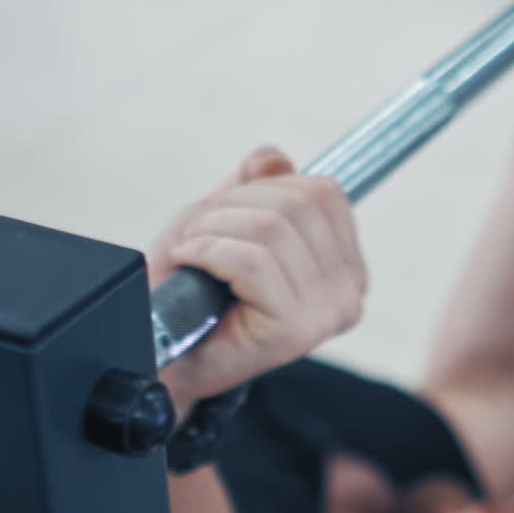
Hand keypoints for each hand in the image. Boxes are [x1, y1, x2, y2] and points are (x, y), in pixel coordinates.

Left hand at [146, 148, 367, 416]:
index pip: (325, 195)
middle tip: (199, 233)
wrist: (164, 353)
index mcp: (346, 269)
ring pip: (272, 228)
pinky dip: (208, 250)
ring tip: (192, 251)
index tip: (228, 212)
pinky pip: (252, 260)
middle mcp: (348, 294)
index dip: (266, 187)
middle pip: (298, 204)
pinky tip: (192, 263)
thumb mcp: (227, 221)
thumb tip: (276, 159)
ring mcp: (324, 315)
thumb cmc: (194, 293)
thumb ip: (256, 187)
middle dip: (233, 205)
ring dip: (213, 228)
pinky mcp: (293, 330)